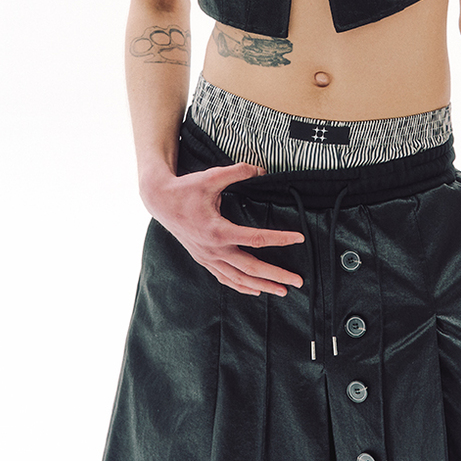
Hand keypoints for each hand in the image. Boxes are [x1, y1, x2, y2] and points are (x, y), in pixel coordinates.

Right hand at [140, 149, 304, 304]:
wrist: (160, 201)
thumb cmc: (186, 189)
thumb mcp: (212, 176)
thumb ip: (238, 172)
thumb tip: (261, 170)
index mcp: (218, 230)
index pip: (257, 238)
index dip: (280, 239)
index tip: (299, 239)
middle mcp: (214, 249)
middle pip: (251, 267)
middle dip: (276, 276)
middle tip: (297, 281)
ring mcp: (208, 257)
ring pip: (239, 278)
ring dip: (262, 286)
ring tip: (281, 291)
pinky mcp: (203, 260)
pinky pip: (225, 278)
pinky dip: (241, 286)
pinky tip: (255, 291)